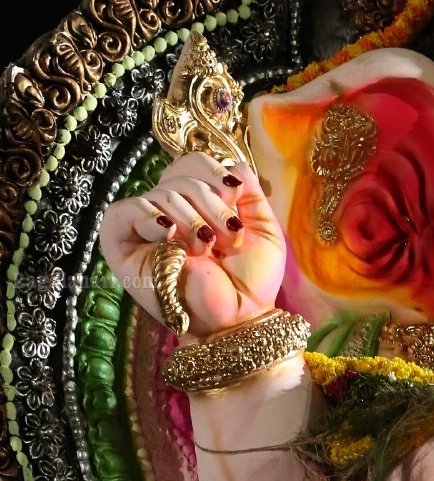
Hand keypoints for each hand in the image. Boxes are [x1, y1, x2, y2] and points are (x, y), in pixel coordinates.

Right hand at [98, 153, 286, 337]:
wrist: (240, 317)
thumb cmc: (251, 279)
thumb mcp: (262, 227)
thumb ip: (250, 190)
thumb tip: (232, 163)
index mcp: (199, 202)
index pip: (193, 163)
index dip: (214, 172)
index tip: (235, 196)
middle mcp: (170, 210)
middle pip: (179, 175)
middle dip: (211, 204)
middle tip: (226, 238)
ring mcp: (147, 228)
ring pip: (162, 193)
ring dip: (191, 218)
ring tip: (205, 248)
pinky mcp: (123, 246)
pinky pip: (124, 210)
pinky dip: (148, 216)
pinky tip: (168, 234)